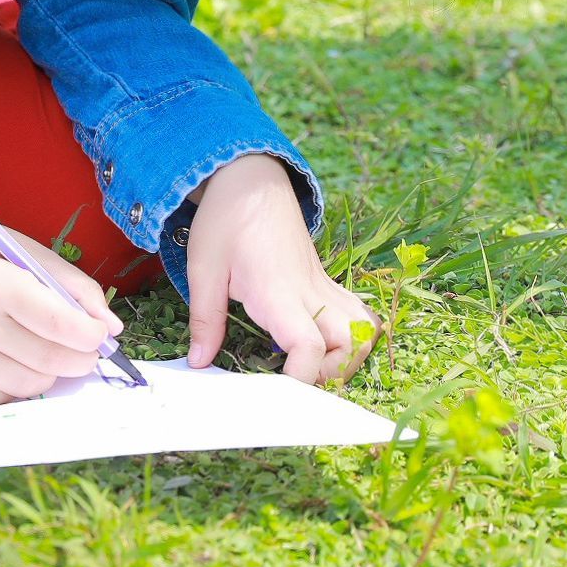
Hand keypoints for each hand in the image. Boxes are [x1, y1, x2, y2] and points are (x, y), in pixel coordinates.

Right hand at [0, 210, 124, 406]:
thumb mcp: (39, 260)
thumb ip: (81, 291)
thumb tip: (112, 330)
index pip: (55, 322)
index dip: (89, 334)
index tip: (100, 334)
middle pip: (46, 359)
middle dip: (81, 360)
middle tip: (89, 353)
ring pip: (28, 386)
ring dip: (53, 374)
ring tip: (52, 353)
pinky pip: (3, 398)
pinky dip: (24, 386)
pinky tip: (23, 362)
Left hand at [184, 155, 375, 384]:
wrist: (250, 176)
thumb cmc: (226, 219)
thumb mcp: (204, 268)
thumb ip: (205, 319)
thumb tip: (200, 363)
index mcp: (279, 292)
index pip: (309, 346)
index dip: (302, 377)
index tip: (279, 391)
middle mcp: (311, 292)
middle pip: (355, 343)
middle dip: (336, 374)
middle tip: (299, 381)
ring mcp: (323, 285)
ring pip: (366, 328)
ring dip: (350, 355)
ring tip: (314, 365)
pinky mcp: (324, 280)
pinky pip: (357, 312)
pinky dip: (352, 333)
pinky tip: (322, 341)